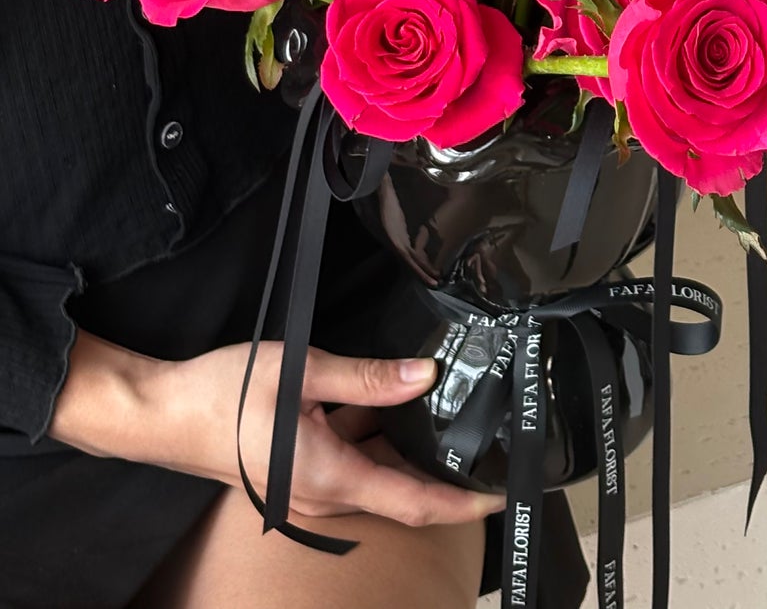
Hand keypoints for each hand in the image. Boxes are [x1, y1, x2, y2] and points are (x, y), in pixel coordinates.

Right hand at [52, 329, 500, 529]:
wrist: (160, 412)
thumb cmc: (220, 395)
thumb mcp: (301, 373)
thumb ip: (368, 376)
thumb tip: (426, 374)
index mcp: (330, 477)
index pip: (412, 501)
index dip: (459, 502)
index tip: (497, 496)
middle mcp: (323, 494)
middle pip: (398, 489)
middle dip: (440, 469)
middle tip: (482, 436)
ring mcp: (307, 487)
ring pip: (373, 472)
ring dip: (404, 448)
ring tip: (445, 409)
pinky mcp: (294, 472)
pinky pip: (348, 460)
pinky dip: (373, 438)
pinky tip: (387, 399)